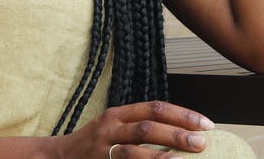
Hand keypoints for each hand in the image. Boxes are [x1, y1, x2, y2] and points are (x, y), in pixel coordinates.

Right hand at [52, 100, 213, 157]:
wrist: (57, 157)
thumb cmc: (94, 144)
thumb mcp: (114, 127)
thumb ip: (140, 127)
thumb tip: (182, 133)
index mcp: (117, 114)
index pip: (154, 108)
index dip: (182, 115)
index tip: (205, 124)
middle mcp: (109, 128)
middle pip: (147, 127)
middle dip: (176, 134)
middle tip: (201, 143)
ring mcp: (102, 150)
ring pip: (134, 152)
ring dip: (160, 157)